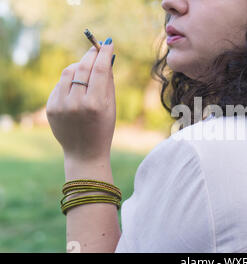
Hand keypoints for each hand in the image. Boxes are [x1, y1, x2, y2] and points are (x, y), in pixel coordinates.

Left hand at [46, 39, 115, 161]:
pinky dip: (70, 80)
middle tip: (96, 49)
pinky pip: (60, 84)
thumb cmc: (103, 128)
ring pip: (69, 72)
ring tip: (87, 68)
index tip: (108, 43)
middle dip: (91, 55)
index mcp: (96, 104)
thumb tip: (106, 58)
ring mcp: (61, 105)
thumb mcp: (111, 107)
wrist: (85, 152)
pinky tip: (77, 86)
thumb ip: (108, 82)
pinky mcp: (51, 107)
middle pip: (83, 68)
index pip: (100, 70)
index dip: (104, 54)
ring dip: (80, 66)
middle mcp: (77, 103)